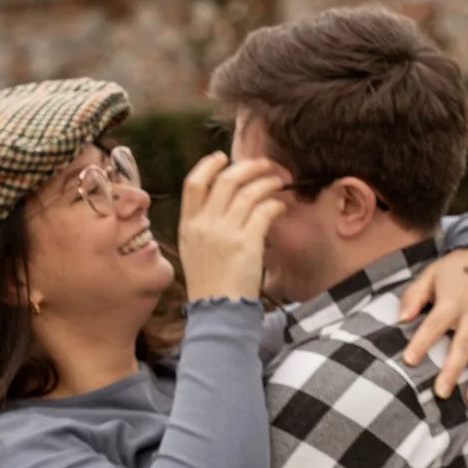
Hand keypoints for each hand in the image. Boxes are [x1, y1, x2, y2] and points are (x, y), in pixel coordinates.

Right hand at [178, 152, 286, 301]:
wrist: (218, 310)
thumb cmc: (209, 283)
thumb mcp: (192, 250)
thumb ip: (201, 224)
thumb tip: (219, 200)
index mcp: (188, 225)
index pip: (193, 183)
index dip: (209, 165)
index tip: (223, 157)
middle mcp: (204, 225)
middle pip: (226, 180)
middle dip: (249, 166)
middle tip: (264, 165)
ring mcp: (225, 233)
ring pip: (249, 192)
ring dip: (267, 182)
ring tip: (278, 182)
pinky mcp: (246, 244)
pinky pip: (264, 212)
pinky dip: (274, 205)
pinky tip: (280, 207)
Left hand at [398, 249, 467, 400]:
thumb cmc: (454, 269)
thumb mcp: (430, 274)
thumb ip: (414, 296)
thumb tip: (401, 319)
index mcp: (453, 300)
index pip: (435, 324)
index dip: (422, 343)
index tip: (409, 361)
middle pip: (465, 345)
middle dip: (453, 370)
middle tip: (441, 394)